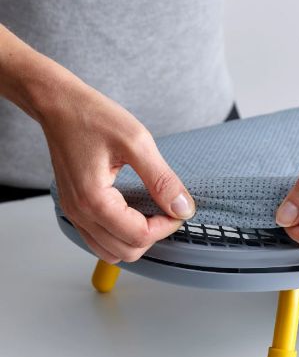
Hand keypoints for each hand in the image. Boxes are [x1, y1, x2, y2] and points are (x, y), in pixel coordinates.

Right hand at [41, 80, 194, 263]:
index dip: (167, 226)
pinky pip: (100, 240)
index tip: (179, 208)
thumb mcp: (137, 142)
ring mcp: (75, 213)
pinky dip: (121, 235)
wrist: (58, 105)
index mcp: (94, 199)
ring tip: (151, 212)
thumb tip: (183, 208)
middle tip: (167, 209)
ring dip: (137, 239)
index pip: (139, 236)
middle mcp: (80, 213)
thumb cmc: (92, 116)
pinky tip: (134, 212)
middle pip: (127, 251)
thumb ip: (162, 180)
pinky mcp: (76, 209)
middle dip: (154, 235)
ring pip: (112, 251)